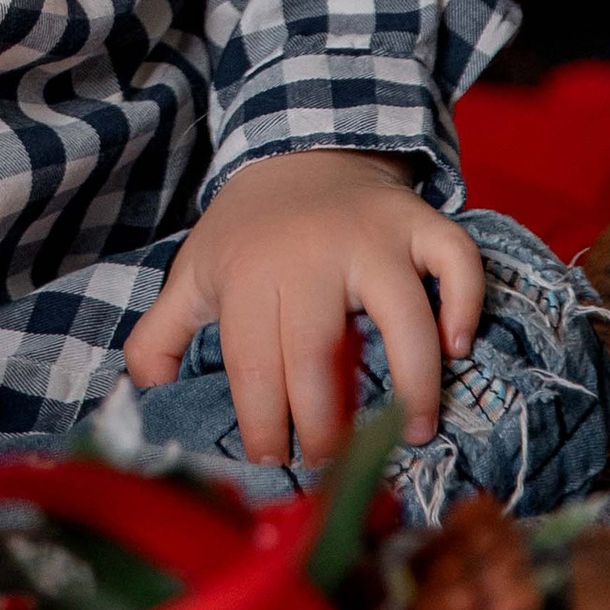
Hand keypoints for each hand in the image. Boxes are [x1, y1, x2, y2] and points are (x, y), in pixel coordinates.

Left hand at [119, 151, 485, 466]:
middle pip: (319, 350)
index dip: (264, 424)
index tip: (274, 462)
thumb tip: (144, 398)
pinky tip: (457, 347)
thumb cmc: (249, 231)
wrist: (300, 146)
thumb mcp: (196, 273)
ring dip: (413, 382)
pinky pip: (456, 259)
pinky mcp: (420, 220)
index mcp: (250, 272)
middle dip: (326, 422)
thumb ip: (160, 336)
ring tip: (413, 430)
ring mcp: (373, 235)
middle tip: (333, 462)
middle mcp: (311, 252)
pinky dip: (465, 303)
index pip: (255, 364)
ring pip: (402, 314)